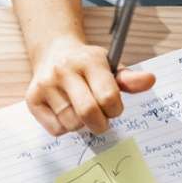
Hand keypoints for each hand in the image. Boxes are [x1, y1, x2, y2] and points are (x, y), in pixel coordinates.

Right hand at [24, 35, 156, 136]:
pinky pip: (56, 129)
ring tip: (81, 112)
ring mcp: (46, 85)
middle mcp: (64, 70)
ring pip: (71, 124)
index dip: (115, 110)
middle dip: (100, 124)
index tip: (113, 108)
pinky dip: (65, 128)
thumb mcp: (110, 66)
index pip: (108, 97)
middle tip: (101, 122)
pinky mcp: (32, 99)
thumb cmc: (87, 65)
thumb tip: (149, 81)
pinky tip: (66, 114)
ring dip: (82, 125)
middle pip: (88, 113)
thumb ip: (129, 78)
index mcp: (88, 60)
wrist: (54, 53)